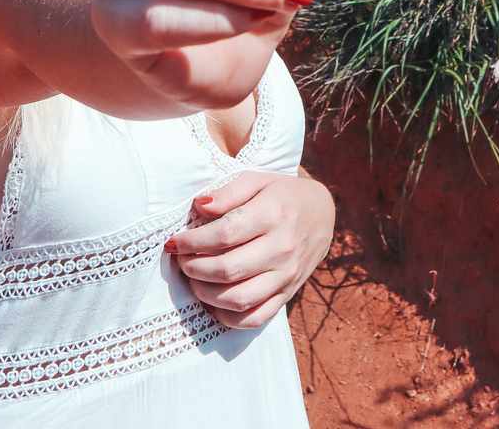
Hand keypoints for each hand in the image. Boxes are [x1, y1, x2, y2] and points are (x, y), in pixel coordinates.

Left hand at [168, 168, 334, 328]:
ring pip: (239, 299)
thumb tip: (199, 207)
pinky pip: (255, 318)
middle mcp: (281, 248)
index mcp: (273, 214)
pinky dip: (228, 317)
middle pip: (228, 269)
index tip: (175, 241)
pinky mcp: (287, 295)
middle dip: (194, 268)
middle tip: (181, 260)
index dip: (193, 241)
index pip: (225, 234)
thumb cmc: (282, 194)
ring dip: (206, 294)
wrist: (322, 215)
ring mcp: (285, 276)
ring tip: (193, 279)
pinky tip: (213, 302)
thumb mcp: (258, 180)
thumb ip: (228, 192)